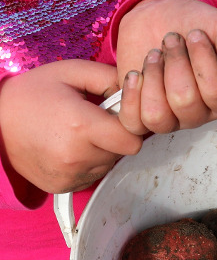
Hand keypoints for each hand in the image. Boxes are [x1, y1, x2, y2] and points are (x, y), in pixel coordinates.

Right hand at [0, 60, 142, 193]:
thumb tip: (140, 90)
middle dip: (114, 137)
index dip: (130, 127)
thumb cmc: (32, 93)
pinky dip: (88, 163)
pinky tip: (69, 148)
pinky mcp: (63, 187)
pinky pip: (93, 176)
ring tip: (77, 134)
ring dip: (101, 150)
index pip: (133, 140)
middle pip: (121, 153)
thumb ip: (109, 78)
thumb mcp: (70, 72)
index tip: (117, 117)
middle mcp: (77, 157)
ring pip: (108, 164)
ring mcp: (69, 176)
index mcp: (81, 126)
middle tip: (92, 122)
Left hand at [116, 0, 216, 133]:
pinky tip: (135, 74)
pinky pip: (134, 124)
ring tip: (154, 55)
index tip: (196, 34)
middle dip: (175, 62)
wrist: (159, 17)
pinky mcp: (142, 118)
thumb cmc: (193, 26)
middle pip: (185, 102)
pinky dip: (131, 96)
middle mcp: (198, 115)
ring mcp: (170, 120)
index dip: (203, 60)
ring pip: (158, 116)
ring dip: (152, 76)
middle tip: (171, 40)